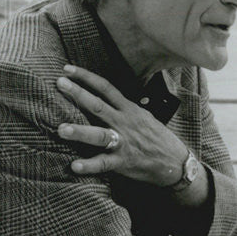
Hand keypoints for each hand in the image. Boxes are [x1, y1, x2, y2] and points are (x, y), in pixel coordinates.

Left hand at [55, 64, 187, 186]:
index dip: (86, 77)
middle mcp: (125, 123)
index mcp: (129, 110)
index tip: (67, 69)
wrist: (176, 162)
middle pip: (98, 106)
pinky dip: (89, 165)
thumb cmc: (158, 139)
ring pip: (100, 134)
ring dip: (80, 132)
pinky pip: (104, 163)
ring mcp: (124, 142)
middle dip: (78, 94)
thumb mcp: (144, 117)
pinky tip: (74, 166)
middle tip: (59, 84)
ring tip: (61, 129)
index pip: (106, 88)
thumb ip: (124, 109)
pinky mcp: (124, 161)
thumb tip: (105, 99)